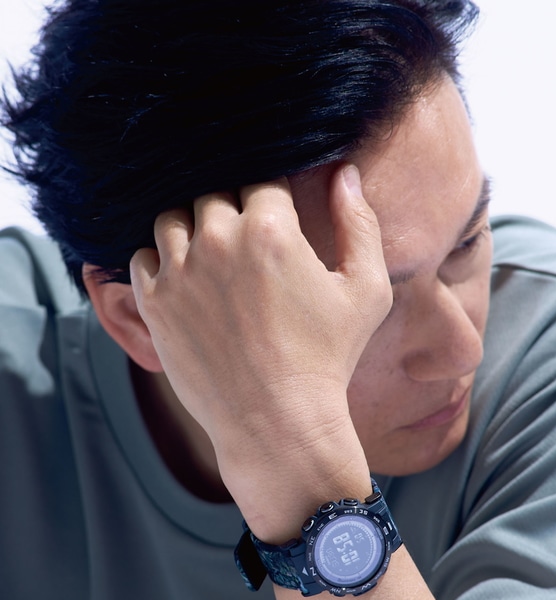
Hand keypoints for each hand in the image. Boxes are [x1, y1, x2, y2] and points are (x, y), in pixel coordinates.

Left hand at [130, 164, 390, 534]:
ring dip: (192, 230)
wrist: (277, 422)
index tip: (275, 223)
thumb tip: (346, 174)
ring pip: (172, 218)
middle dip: (230, 212)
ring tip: (215, 263)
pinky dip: (161, 262)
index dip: (270, 199)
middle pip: (212, 193)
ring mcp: (179, 271)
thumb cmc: (328, 359)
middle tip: (248, 249)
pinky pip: (143, 257)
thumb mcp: (366, 292)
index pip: (260, 179)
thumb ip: (360, 224)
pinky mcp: (154, 303)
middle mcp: (217, 239)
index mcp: (269, 228)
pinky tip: (187, 284)